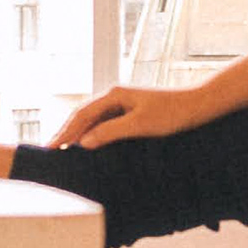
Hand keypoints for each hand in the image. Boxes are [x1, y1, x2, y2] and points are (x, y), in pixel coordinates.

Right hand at [49, 82, 204, 149]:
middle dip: (65, 133)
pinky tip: (89, 146)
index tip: (50, 148)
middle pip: (82, 116)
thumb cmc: (172, 113)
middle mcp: (115, 96)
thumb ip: (110, 132)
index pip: (81, 115)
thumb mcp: (140, 125)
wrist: (198, 105)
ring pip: (92, 120)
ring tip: (63, 150)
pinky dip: (92, 134)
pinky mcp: (131, 112)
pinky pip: (104, 123)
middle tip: (49, 151)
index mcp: (114, 95)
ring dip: (77, 134)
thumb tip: (83, 142)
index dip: (64, 132)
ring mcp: (122, 104)